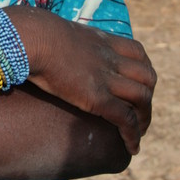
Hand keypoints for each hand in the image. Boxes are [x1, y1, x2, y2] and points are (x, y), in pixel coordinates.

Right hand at [7, 7, 155, 154]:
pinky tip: (133, 147)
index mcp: (102, 41)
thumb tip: (46, 43)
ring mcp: (107, 78)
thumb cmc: (34, 34)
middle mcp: (110, 58)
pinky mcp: (98, 98)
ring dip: (145, 118)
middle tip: (139, 112)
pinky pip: (126, 119)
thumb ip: (61, 39)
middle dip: (148, 96)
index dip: (143, 70)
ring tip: (139, 133)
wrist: (32, 38)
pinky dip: (134, 135)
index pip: (138, 53)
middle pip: (147, 77)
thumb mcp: (56, 31)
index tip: (137, 84)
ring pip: (143, 99)